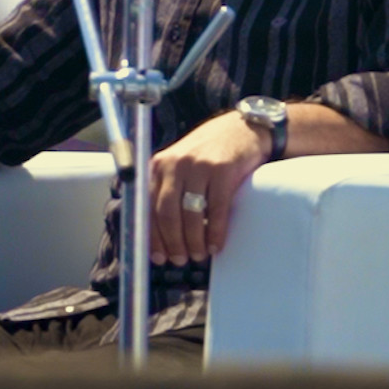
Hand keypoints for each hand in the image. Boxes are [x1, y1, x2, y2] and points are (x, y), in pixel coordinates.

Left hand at [147, 110, 269, 266]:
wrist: (241, 129)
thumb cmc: (207, 153)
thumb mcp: (179, 165)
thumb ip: (166, 190)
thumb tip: (158, 235)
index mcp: (158, 165)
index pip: (147, 207)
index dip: (152, 236)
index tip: (158, 258)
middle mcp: (175, 164)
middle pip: (166, 213)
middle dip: (172, 242)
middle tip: (180, 259)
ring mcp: (199, 165)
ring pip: (190, 214)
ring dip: (194, 241)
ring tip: (199, 255)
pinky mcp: (223, 169)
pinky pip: (216, 209)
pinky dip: (215, 232)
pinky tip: (215, 245)